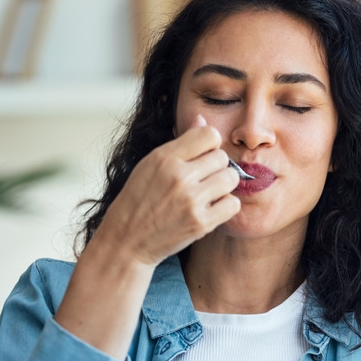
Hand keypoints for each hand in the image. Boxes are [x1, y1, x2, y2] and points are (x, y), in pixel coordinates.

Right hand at [93, 114, 240, 266]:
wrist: (127, 241)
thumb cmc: (139, 200)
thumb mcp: (150, 165)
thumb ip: (180, 144)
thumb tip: (202, 119)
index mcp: (164, 157)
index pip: (209, 134)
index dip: (210, 145)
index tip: (202, 158)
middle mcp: (178, 176)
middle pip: (222, 157)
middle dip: (216, 167)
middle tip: (202, 180)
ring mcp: (191, 201)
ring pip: (231, 178)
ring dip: (223, 186)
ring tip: (208, 193)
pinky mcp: (201, 223)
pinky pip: (233, 204)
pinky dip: (225, 206)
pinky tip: (211, 209)